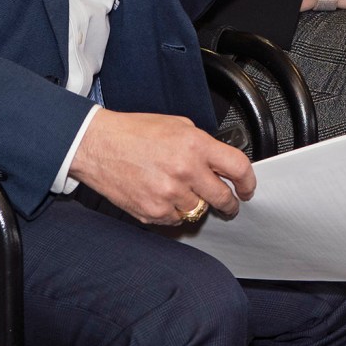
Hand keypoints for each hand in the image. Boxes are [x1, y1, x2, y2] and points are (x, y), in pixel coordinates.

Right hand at [67, 108, 255, 223]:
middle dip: (229, 204)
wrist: (97, 145)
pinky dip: (173, 211)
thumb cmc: (133, 133)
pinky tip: (161, 195)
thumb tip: (219, 162)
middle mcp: (185, 171)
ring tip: (178, 189)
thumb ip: (203, 145)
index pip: (238, 168)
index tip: (247, 188)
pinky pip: (176, 219)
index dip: (248, 182)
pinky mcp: (153, 212)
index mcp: (195, 146)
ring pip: (198, 210)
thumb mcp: (177, 125)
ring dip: (195, 203)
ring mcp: (168, 195)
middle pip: (223, 198)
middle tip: (229, 204)